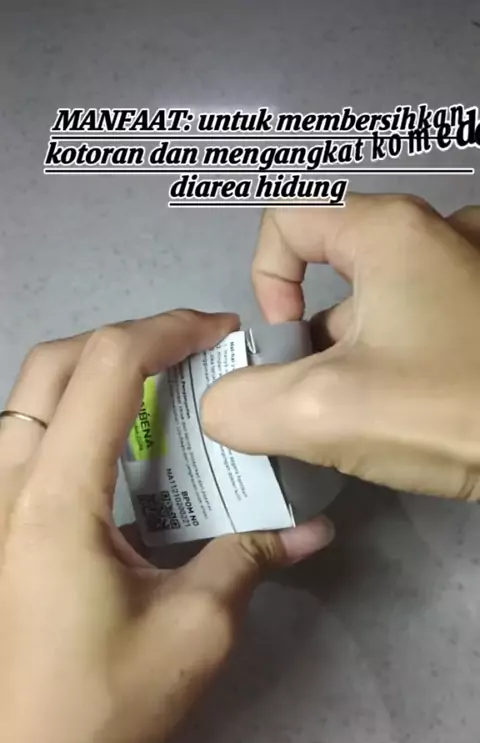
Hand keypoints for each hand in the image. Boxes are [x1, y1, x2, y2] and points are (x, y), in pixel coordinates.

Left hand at [0, 310, 332, 742]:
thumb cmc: (104, 703)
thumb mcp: (195, 629)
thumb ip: (249, 558)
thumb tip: (312, 525)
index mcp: (55, 499)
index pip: (104, 367)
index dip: (165, 330)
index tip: (218, 335)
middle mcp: (11, 486)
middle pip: (53, 363)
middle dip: (125, 342)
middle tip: (187, 361)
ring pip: (31, 399)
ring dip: (94, 377)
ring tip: (158, 399)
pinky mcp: (1, 529)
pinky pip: (29, 441)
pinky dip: (75, 419)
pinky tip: (121, 460)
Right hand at [202, 195, 479, 499]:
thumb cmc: (450, 408)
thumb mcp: (324, 411)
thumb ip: (243, 404)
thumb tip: (220, 405)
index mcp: (389, 232)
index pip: (288, 217)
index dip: (266, 282)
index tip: (289, 347)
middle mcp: (436, 234)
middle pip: (333, 274)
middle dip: (313, 344)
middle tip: (329, 404)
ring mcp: (475, 273)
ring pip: (382, 307)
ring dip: (359, 360)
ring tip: (376, 419)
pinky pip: (426, 323)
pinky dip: (405, 362)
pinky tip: (421, 411)